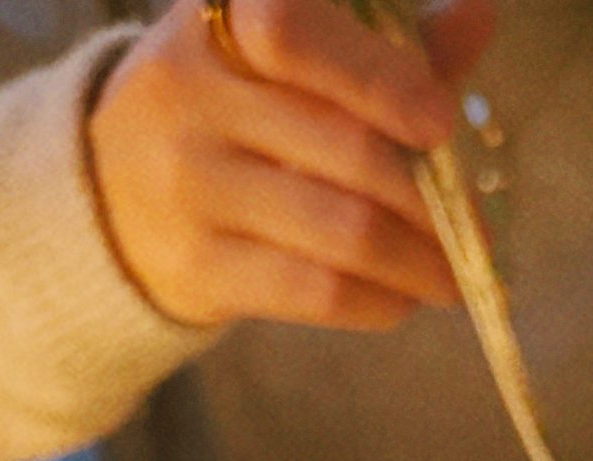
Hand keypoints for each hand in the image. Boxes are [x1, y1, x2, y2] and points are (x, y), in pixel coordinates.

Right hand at [90, 0, 494, 332]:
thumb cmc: (236, 109)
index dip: (378, 76)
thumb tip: (478, 17)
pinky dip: (378, 300)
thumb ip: (384, 41)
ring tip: (458, 277)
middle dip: (431, 197)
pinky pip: (315, 290)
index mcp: (222, 16)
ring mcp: (185, 180)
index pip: (293, 29)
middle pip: (343, 146)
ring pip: (341, 229)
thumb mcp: (292, 57)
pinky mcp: (194, 265)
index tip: (441, 121)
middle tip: (480, 231)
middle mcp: (187, 86)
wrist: (113, 193)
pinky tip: (403, 299)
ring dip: (420, 262)